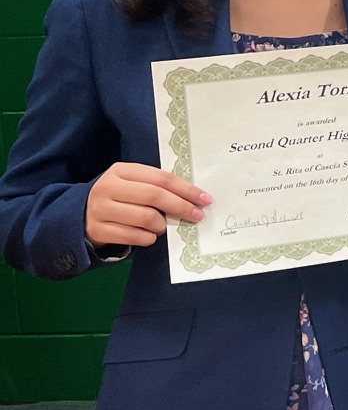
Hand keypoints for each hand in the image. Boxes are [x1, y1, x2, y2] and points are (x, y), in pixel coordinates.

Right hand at [86, 163, 209, 249]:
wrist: (80, 215)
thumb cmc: (118, 198)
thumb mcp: (133, 184)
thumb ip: (156, 186)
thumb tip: (193, 198)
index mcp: (121, 171)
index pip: (161, 178)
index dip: (186, 189)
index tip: (205, 199)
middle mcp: (108, 187)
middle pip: (155, 196)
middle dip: (181, 207)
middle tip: (197, 216)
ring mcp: (100, 209)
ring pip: (145, 218)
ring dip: (162, 225)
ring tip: (163, 226)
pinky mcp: (97, 230)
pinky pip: (133, 237)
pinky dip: (148, 238)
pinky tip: (149, 236)